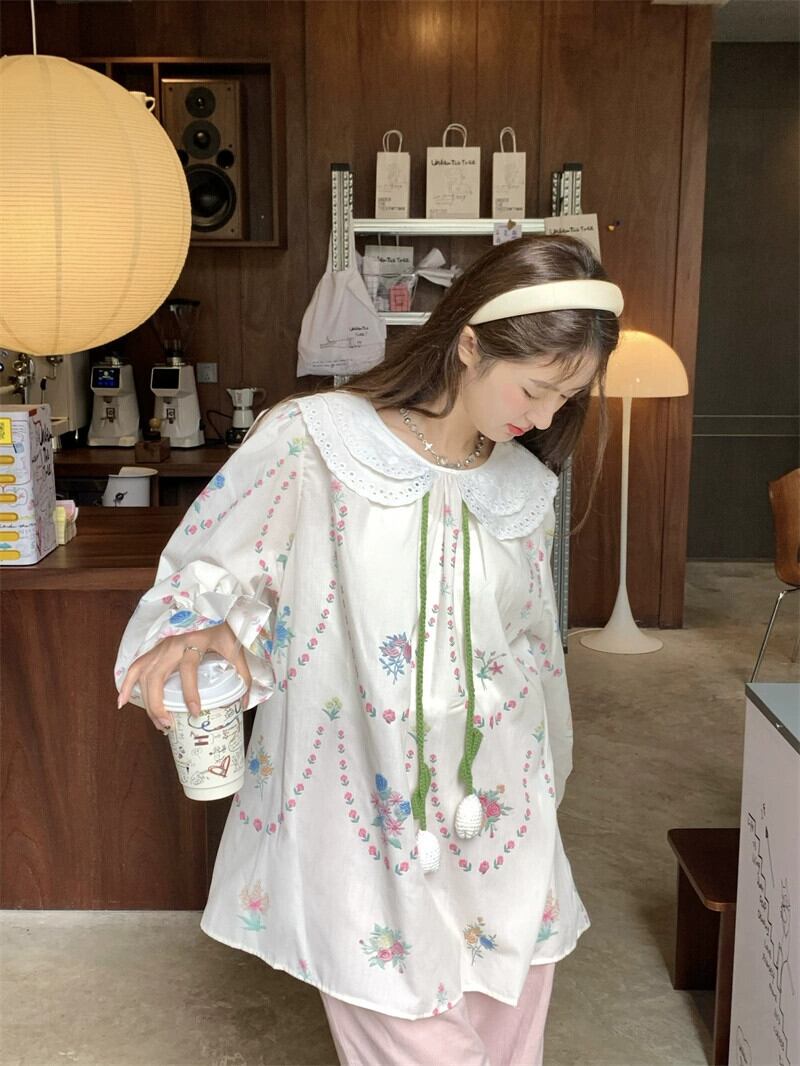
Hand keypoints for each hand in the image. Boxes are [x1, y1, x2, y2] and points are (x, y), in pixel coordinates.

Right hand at [117, 622, 253, 730]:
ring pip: (144, 674)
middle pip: (156, 675)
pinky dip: (127, 683)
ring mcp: (160, 646)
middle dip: (158, 703)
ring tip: (157, 721)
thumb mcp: (235, 648)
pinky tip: (122, 701)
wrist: (211, 605)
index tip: (195, 712)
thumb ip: (242, 675)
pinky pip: (136, 665)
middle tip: (167, 724)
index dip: (190, 692)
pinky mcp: (154, 648)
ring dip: (146, 700)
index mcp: (194, 641)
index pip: (188, 669)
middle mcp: (172, 644)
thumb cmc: (223, 627)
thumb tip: (243, 705)